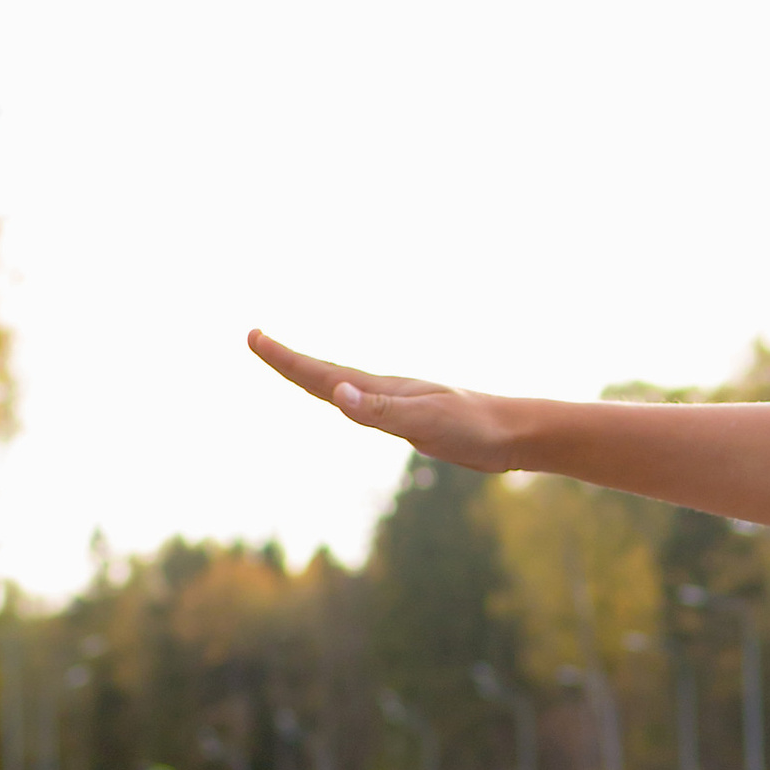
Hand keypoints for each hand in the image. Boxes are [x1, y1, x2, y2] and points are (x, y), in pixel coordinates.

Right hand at [248, 330, 529, 472]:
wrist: (517, 432)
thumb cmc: (475, 429)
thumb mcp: (425, 423)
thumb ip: (380, 411)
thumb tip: (337, 393)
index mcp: (381, 392)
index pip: (321, 374)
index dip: (284, 359)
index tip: (253, 336)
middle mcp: (385, 392)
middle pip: (325, 375)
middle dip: (288, 361)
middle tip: (255, 339)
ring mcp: (400, 405)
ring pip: (345, 388)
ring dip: (313, 375)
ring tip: (288, 364)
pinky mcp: (415, 420)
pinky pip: (366, 406)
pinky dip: (346, 398)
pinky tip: (350, 401)